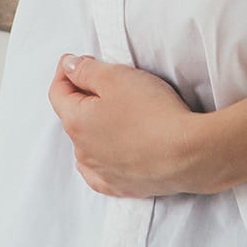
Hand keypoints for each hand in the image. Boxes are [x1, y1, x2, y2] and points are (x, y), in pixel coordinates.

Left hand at [48, 53, 219, 197]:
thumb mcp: (116, 77)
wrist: (188, 154)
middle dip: (84, 96)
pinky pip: (102, 172)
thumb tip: (68, 67)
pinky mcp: (123, 186)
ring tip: (118, 113)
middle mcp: (83, 151)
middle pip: (74, 116)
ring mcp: (102, 172)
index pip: (58, 92)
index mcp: (76, 122)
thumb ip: (86, 70)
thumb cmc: (152, 112)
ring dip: (96, 126)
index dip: (67, 71)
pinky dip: (103, 158)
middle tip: (107, 81)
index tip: (79, 60)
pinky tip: (111, 151)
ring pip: (87, 144)